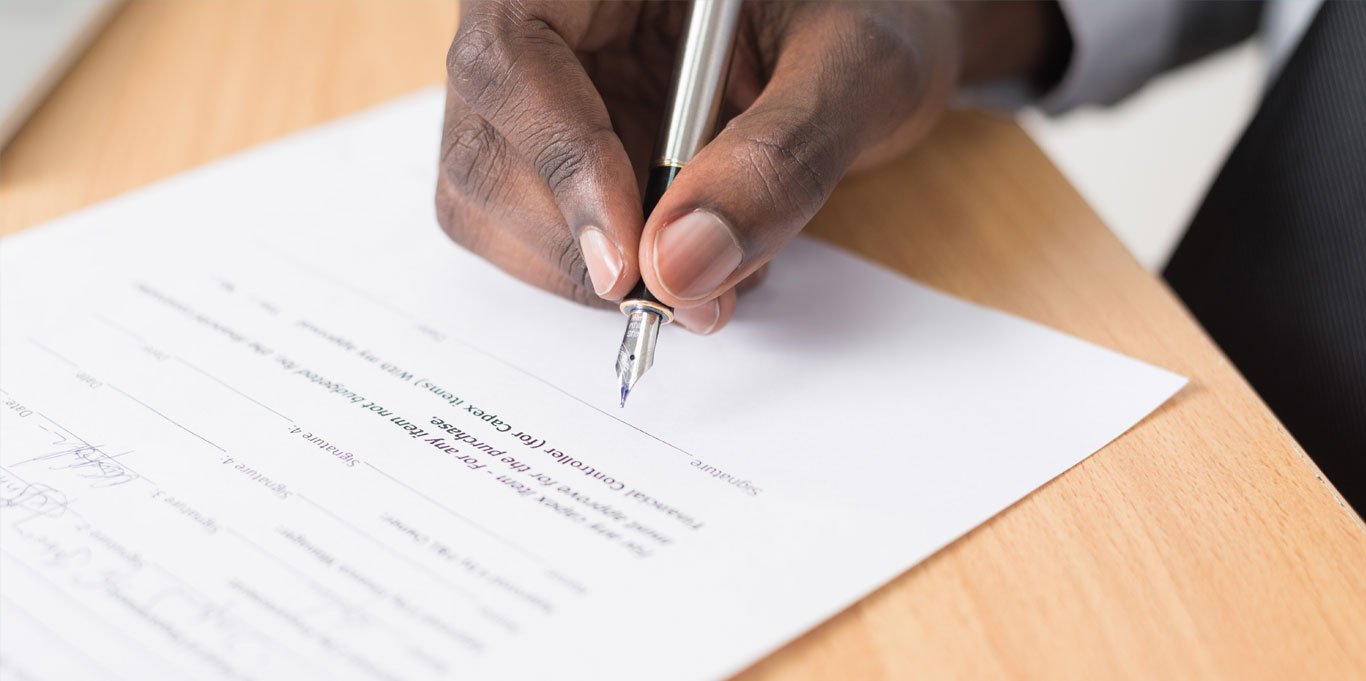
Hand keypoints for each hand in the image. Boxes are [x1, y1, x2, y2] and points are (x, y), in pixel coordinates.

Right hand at [436, 1, 1065, 333]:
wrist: (876, 34)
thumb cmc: (874, 16)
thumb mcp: (859, 69)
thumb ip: (779, 159)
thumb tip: (681, 269)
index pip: (513, 56)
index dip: (561, 164)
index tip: (628, 264)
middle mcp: (549, 18)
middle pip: (482, 142)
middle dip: (574, 242)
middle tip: (683, 298)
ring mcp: (543, 88)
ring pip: (488, 198)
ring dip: (582, 270)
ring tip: (707, 276)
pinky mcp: (555, 148)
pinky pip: (533, 227)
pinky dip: (600, 272)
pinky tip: (684, 258)